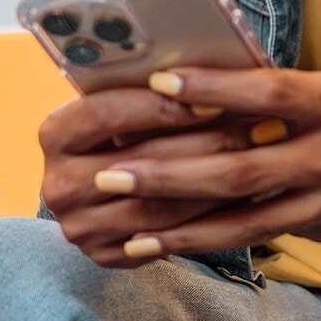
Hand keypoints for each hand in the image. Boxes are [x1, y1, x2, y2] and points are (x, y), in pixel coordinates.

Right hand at [38, 84, 289, 267]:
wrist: (101, 188)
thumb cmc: (128, 127)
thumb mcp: (125, 103)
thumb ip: (152, 91)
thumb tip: (212, 65)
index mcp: (54, 132)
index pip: (106, 113)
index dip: (163, 106)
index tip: (218, 99)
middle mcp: (57, 184)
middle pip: (140, 163)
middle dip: (209, 144)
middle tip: (263, 129)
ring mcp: (77, 226)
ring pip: (159, 207)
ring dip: (218, 185)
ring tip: (265, 162)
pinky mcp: (102, 256)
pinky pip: (165, 242)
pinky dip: (208, 221)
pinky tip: (247, 200)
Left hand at [91, 0, 320, 261]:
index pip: (269, 95)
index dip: (213, 89)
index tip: (160, 83)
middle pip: (242, 170)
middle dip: (169, 175)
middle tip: (108, 175)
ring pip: (249, 220)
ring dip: (184, 226)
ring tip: (125, 228)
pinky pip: (273, 237)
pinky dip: (225, 242)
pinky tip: (178, 243)